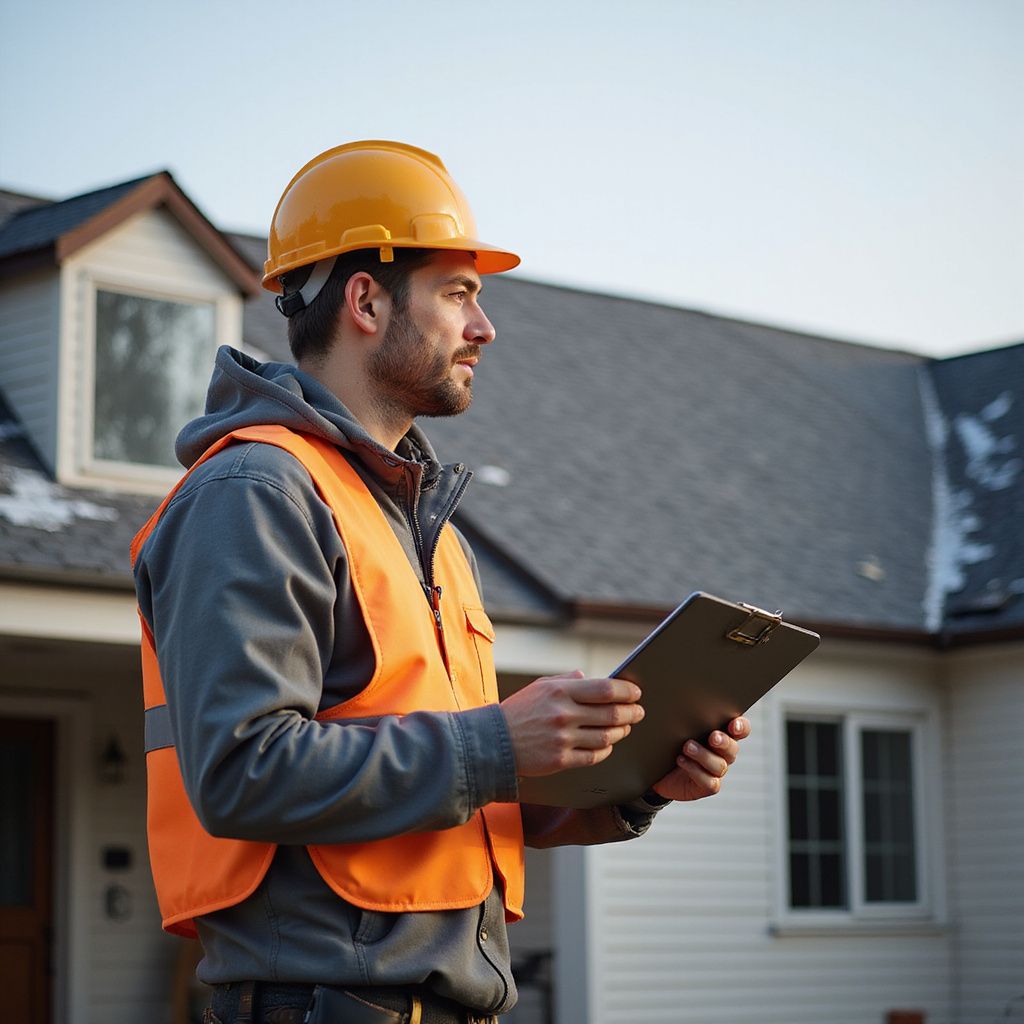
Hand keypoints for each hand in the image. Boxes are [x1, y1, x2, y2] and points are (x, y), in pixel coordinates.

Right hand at [500, 670, 644, 776]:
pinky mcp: (561, 760)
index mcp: (560, 692)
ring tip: (625, 727)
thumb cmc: (517, 712)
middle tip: (639, 712)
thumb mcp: (540, 687)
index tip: (636, 692)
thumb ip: (566, 680)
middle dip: (632, 712)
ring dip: (621, 731)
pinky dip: (606, 749)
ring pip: (607, 736)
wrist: (492, 742)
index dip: (627, 691)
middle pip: (611, 714)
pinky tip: (608, 744)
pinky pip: (594, 756)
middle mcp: (564, 715)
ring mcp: (563, 739)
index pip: (605, 689)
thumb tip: (588, 676)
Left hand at [651, 717, 749, 801]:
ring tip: (687, 747)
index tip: (733, 725)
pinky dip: (695, 771)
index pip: (740, 729)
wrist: (657, 770)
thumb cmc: (668, 742)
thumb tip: (673, 696)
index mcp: (720, 733)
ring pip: (720, 765)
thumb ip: (680, 713)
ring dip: (704, 755)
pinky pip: (709, 781)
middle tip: (713, 737)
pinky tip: (681, 760)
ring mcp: (715, 771)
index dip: (741, 727)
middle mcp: (722, 753)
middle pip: (733, 748)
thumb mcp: (674, 724)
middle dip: (724, 742)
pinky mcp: (706, 786)